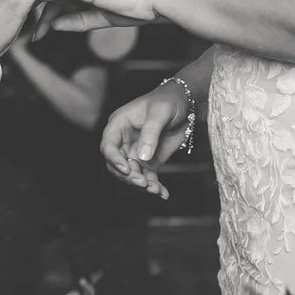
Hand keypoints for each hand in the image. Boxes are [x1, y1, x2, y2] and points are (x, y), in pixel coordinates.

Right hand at [99, 81, 191, 199]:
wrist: (185, 104)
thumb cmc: (168, 101)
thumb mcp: (159, 112)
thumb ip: (150, 133)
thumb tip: (142, 156)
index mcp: (119, 125)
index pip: (108, 146)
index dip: (113, 159)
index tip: (126, 169)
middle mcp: (124, 141)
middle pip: (117, 165)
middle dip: (128, 176)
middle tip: (142, 183)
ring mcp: (136, 153)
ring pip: (132, 174)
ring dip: (141, 184)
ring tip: (155, 190)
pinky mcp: (149, 161)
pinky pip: (148, 177)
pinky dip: (154, 186)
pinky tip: (163, 193)